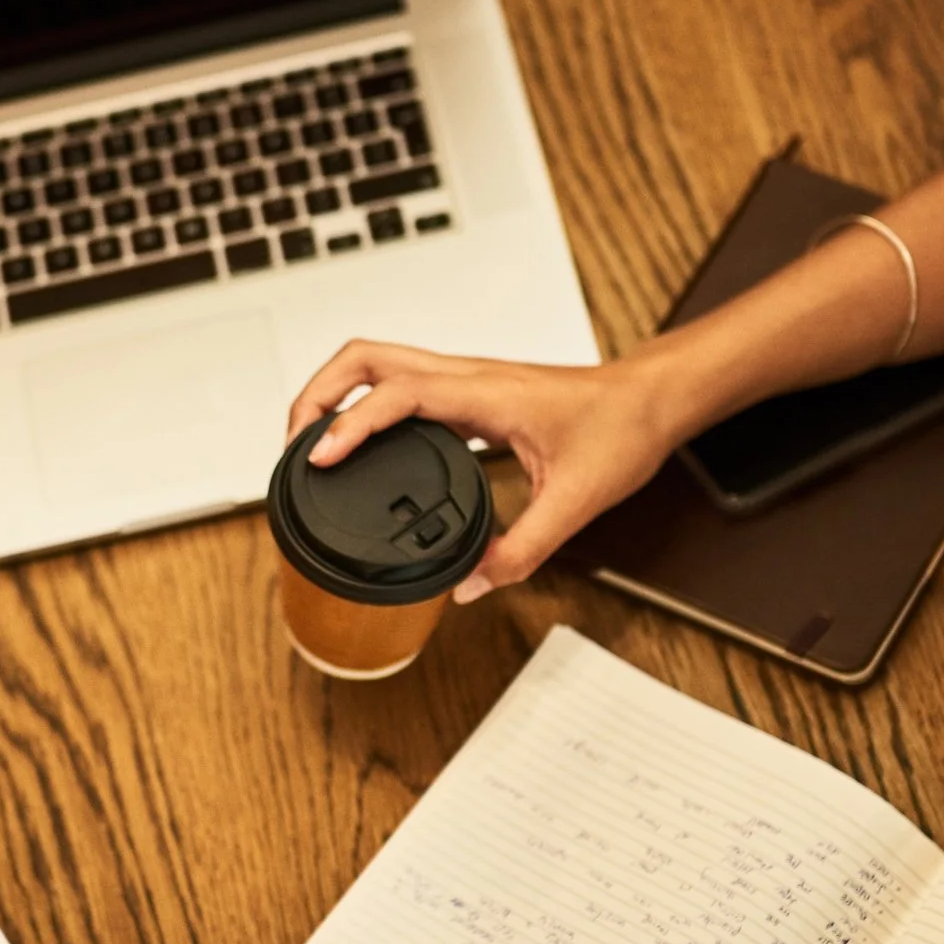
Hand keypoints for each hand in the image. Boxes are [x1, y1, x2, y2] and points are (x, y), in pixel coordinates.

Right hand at [285, 342, 682, 597]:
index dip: (350, 422)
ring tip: (309, 445)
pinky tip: (358, 446)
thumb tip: (469, 587)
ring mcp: (463, 379)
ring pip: (376, 362)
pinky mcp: (465, 392)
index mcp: (486, 394)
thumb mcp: (576, 502)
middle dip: (316, 393)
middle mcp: (466, 376)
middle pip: (364, 356)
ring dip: (332, 393)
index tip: (318, 456)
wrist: (649, 400)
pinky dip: (362, 407)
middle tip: (293, 446)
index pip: (397, 392)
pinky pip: (397, 385)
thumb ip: (521, 550)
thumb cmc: (621, 431)